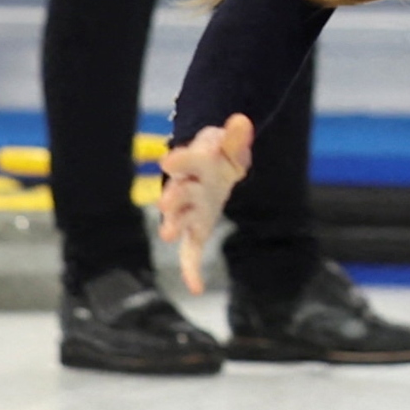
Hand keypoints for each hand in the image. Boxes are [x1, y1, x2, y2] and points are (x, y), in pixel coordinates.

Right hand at [159, 114, 253, 294]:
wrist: (213, 165)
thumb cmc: (220, 155)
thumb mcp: (232, 144)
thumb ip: (236, 136)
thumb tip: (243, 122)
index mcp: (193, 163)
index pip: (184, 161)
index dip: (179, 161)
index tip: (170, 161)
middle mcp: (185, 188)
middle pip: (177, 193)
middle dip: (173, 198)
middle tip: (166, 203)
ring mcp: (188, 211)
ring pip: (178, 219)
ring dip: (173, 224)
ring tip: (167, 233)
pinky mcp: (195, 229)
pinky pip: (191, 252)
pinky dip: (191, 269)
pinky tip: (195, 288)